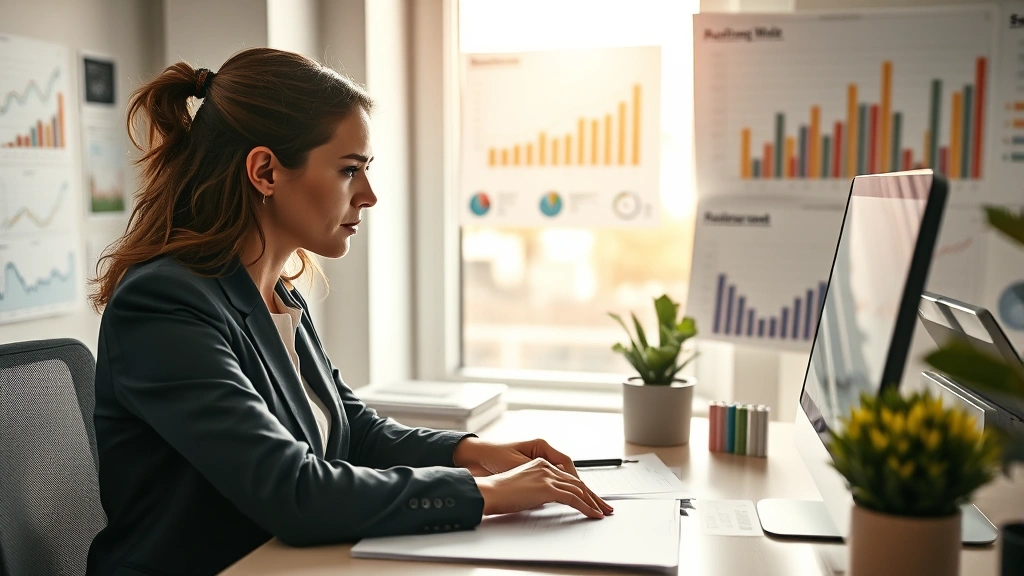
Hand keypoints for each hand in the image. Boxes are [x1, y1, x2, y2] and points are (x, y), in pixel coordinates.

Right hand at [453, 437, 612, 515]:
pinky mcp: (547, 487)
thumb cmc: (500, 492)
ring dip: (593, 502)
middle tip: (604, 506)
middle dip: (593, 495)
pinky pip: (573, 498)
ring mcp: (547, 475)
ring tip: (603, 512)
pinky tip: (593, 514)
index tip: (591, 498)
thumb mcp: (523, 486)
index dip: (581, 488)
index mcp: (540, 462)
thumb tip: (548, 499)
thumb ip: (538, 489)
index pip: (567, 476)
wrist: (489, 491)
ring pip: (579, 489)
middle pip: (577, 481)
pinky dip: (586, 507)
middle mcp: (546, 466)